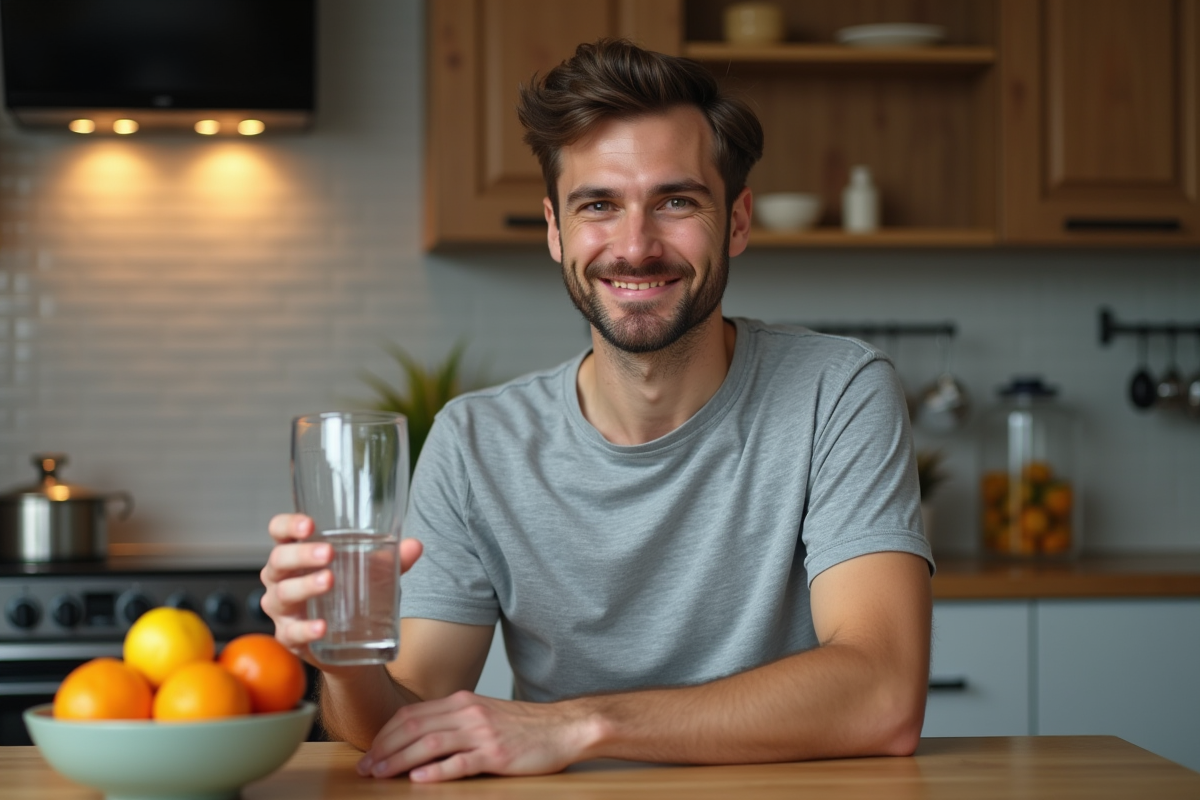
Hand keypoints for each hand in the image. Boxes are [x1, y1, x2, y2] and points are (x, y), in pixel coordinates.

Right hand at [259, 513, 422, 665]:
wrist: (352, 645)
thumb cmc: (352, 594)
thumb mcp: (373, 573)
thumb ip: (393, 560)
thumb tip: (415, 546)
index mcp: (296, 554)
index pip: (279, 532)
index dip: (287, 525)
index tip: (309, 525)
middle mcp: (281, 578)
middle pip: (278, 560)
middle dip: (302, 554)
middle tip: (328, 553)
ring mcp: (283, 609)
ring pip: (283, 594)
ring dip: (304, 586)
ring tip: (329, 581)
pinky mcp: (289, 637)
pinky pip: (292, 633)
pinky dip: (306, 629)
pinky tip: (322, 627)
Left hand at [357, 691, 598, 781]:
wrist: (563, 727)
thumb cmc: (524, 726)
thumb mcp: (484, 715)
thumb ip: (454, 721)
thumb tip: (419, 738)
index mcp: (462, 701)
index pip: (411, 713)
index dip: (385, 733)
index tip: (369, 752)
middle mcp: (468, 712)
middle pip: (414, 726)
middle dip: (384, 748)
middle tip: (365, 768)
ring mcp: (482, 733)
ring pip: (430, 743)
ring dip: (399, 759)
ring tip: (380, 774)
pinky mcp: (496, 754)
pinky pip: (460, 762)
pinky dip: (436, 771)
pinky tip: (418, 779)